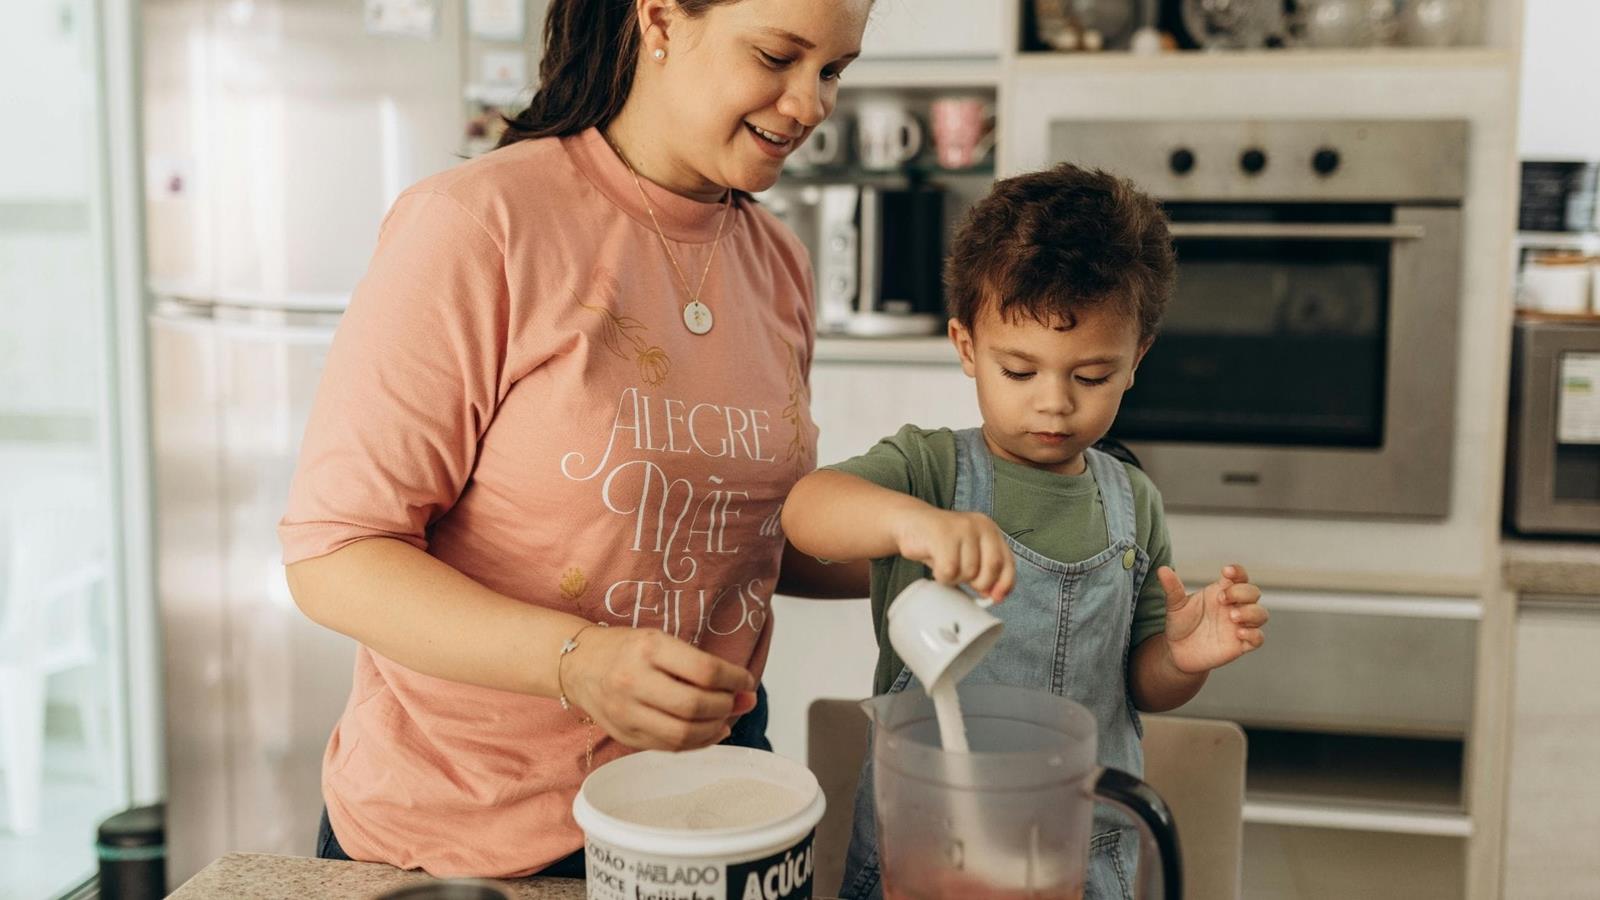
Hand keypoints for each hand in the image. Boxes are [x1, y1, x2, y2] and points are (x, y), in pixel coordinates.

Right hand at [564, 627, 757, 751]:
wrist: (578, 664)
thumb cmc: (626, 649)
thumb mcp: (661, 642)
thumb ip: (702, 667)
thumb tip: (746, 693)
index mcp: (648, 648)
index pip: (704, 670)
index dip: (734, 679)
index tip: (745, 681)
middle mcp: (634, 680)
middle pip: (695, 706)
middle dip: (726, 706)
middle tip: (735, 701)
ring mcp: (626, 712)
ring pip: (683, 734)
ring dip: (714, 729)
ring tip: (723, 718)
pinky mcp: (625, 735)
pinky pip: (669, 747)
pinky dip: (696, 743)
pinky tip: (707, 731)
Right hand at [892, 507, 1015, 602]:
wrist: (909, 523)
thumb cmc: (939, 543)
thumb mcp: (966, 555)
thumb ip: (982, 570)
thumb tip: (993, 594)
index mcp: (990, 530)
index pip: (1008, 562)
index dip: (1005, 584)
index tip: (995, 598)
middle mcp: (981, 525)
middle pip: (992, 568)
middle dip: (978, 583)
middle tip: (961, 578)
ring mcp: (963, 527)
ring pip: (969, 572)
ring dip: (955, 579)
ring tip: (944, 566)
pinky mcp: (944, 533)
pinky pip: (949, 570)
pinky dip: (941, 576)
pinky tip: (936, 566)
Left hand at [1156, 564, 1266, 674]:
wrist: (1178, 651)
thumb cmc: (1180, 624)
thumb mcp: (1175, 605)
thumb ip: (1172, 588)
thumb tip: (1162, 569)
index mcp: (1221, 592)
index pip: (1239, 576)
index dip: (1238, 572)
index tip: (1226, 572)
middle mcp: (1234, 607)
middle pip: (1253, 592)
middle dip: (1243, 592)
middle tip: (1223, 599)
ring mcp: (1239, 625)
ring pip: (1261, 614)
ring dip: (1251, 613)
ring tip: (1232, 617)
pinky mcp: (1240, 645)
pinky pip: (1258, 638)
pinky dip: (1253, 634)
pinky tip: (1238, 633)